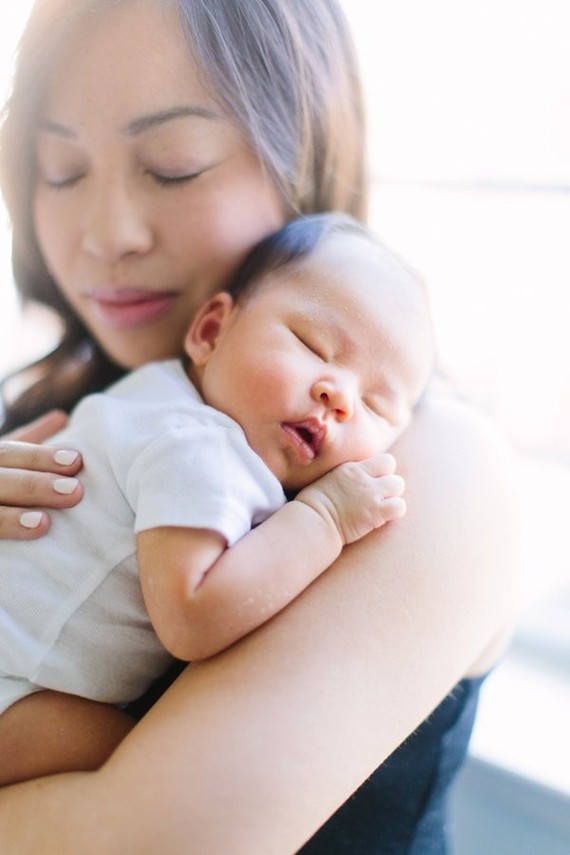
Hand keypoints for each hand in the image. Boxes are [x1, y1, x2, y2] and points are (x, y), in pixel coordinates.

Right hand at [0, 411, 82, 538]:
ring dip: (10, 518)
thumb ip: (29, 443)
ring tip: (43, 524)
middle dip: (34, 485)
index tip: (76, 460)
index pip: (8, 452)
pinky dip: (1, 531)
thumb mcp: (3, 462)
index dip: (40, 457)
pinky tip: (18, 548)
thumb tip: (60, 416)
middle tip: (74, 492)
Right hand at [296, 452, 404, 544]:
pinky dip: (395, 511)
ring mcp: (370, 494)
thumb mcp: (328, 480)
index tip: (373, 483)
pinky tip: (382, 517)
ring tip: (380, 507)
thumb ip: (345, 476)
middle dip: (388, 483)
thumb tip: (352, 480)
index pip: (382, 460)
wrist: (312, 522)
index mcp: (351, 468)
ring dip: (392, 496)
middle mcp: (363, 477)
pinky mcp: (375, 512)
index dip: (382, 472)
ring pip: (398, 485)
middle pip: (392, 469)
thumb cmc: (313, 506)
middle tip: (378, 496)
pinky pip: (399, 506)